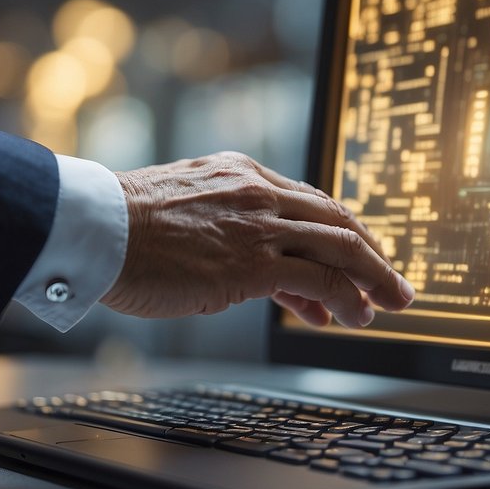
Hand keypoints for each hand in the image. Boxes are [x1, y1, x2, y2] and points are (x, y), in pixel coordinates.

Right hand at [100, 152, 413, 326]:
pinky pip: (321, 279)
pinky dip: (346, 298)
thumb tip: (251, 271)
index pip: (309, 202)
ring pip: (342, 246)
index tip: (355, 256)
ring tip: (393, 301)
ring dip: (375, 277)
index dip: (340, 231)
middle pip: (338, 219)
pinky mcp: (254, 262)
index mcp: (243, 173)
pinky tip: (354, 315)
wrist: (96, 227)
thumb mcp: (186, 210)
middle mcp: (260, 191)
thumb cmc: (124, 227)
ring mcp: (260, 225)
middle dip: (373, 253)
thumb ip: (226, 229)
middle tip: (393, 279)